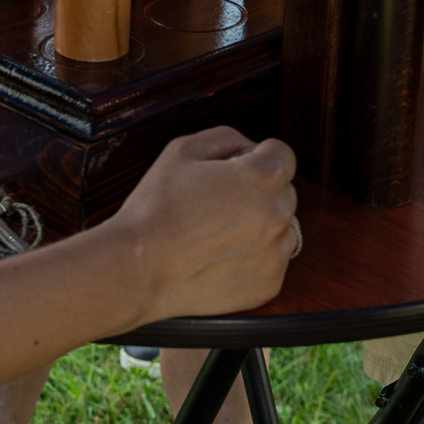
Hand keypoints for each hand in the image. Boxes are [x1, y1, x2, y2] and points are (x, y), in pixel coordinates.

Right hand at [106, 128, 296, 325]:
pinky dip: (253, 257)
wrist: (140, 269)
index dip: (255, 157)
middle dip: (258, 191)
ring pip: (281, 227)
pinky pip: (271, 260)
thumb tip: (250, 150)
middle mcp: (279, 213)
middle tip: (217, 204)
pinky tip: (220, 257)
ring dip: (260, 225)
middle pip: (282, 191)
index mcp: (263, 176)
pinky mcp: (269, 284)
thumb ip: (227, 138)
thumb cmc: (157, 207)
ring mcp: (276, 252)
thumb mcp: (183, 149)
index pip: (282, 154)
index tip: (233, 171)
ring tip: (217, 234)